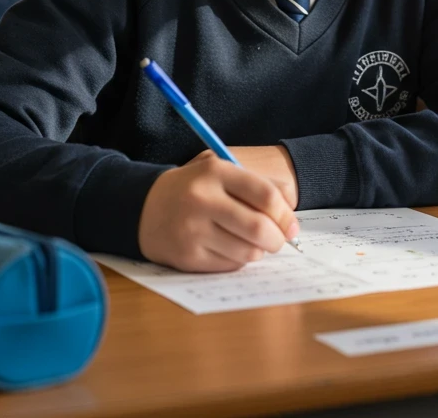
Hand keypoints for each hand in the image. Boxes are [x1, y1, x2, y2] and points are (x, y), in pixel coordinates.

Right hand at [139, 153, 299, 271]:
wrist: (145, 207)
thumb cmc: (194, 188)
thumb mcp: (220, 171)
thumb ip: (256, 184)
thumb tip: (291, 212)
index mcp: (215, 171)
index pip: (265, 195)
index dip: (285, 214)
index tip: (292, 225)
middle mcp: (203, 199)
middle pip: (259, 227)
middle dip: (277, 239)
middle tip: (278, 240)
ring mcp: (193, 230)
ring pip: (247, 252)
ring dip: (258, 251)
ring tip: (252, 243)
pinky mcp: (187, 256)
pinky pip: (230, 266)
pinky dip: (239, 260)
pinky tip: (230, 248)